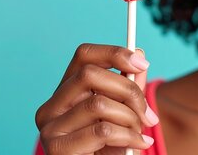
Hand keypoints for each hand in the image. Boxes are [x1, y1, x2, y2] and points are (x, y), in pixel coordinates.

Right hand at [35, 43, 157, 154]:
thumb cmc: (111, 147)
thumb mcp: (123, 113)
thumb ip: (128, 86)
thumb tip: (138, 53)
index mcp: (65, 92)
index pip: (83, 55)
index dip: (113, 53)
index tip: (141, 63)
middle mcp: (51, 106)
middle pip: (89, 74)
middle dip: (128, 90)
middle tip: (148, 114)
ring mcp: (49, 127)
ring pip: (98, 104)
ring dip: (130, 119)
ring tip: (140, 134)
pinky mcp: (57, 148)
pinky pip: (102, 131)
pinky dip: (128, 136)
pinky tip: (138, 144)